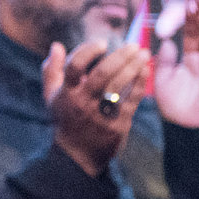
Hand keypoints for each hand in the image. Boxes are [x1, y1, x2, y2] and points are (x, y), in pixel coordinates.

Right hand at [43, 39, 148, 175]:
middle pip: (102, 74)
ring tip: (144, 53)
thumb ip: (52, 70)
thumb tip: (56, 45)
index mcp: (67, 93)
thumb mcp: (53, 97)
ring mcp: (101, 114)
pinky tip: (146, 69)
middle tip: (133, 44)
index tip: (103, 43)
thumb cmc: (66, 119)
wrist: (78, 155)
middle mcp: (83, 103)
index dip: (88, 51)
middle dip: (120, 56)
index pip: (75, 67)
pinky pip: (132, 98)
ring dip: (134, 66)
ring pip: (119, 85)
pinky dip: (140, 82)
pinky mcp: (118, 123)